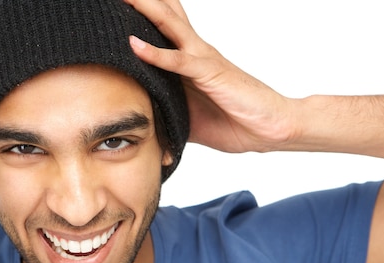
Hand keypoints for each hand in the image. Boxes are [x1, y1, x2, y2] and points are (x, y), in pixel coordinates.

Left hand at [125, 0, 297, 152]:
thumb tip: (144, 129)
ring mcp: (202, 59)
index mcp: (188, 59)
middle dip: (140, 1)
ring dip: (145, 9)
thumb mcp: (189, 119)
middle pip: (163, 15)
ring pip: (168, 26)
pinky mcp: (210, 74)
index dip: (139, 13)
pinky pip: (179, 61)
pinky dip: (155, 53)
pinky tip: (134, 44)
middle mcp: (195, 51)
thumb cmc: (234, 120)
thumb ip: (166, 116)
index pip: (160, 27)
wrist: (271, 127)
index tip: (112, 6)